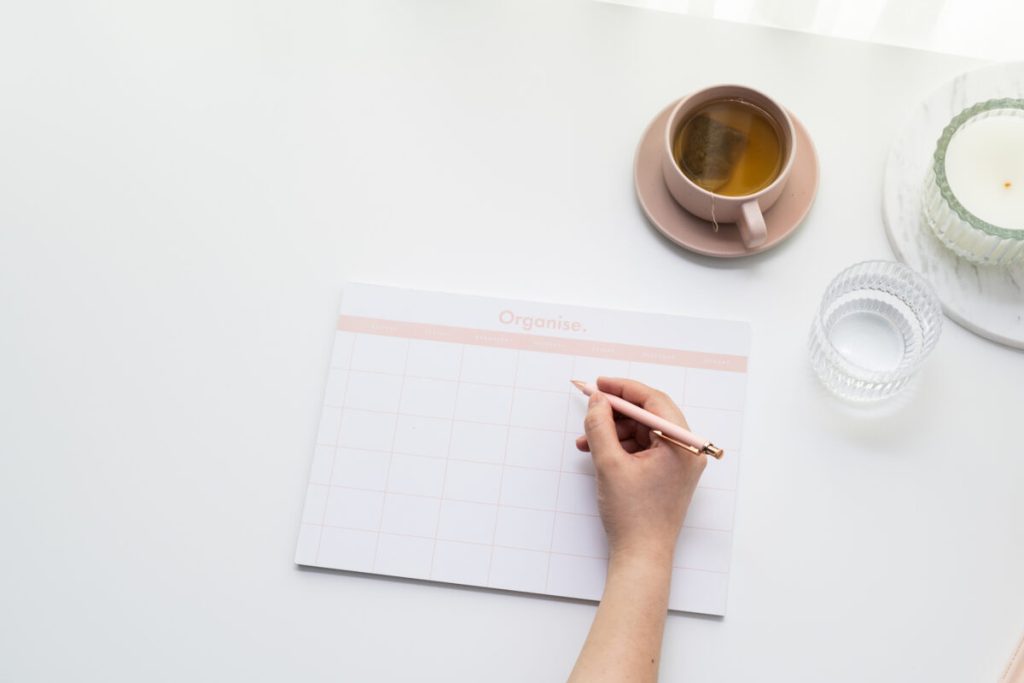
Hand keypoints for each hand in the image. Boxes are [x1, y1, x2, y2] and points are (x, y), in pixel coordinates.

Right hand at [576, 377, 705, 564]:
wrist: (641, 556)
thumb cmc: (632, 515)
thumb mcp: (609, 464)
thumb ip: (600, 426)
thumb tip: (597, 401)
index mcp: (681, 444)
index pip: (654, 401)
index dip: (624, 389)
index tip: (599, 384)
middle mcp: (686, 450)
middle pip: (649, 415)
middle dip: (616, 411)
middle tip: (591, 406)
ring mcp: (678, 463)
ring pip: (644, 431)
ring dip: (614, 430)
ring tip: (587, 439)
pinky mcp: (668, 474)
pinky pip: (643, 448)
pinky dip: (620, 446)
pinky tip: (597, 451)